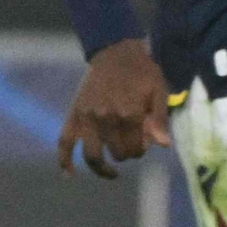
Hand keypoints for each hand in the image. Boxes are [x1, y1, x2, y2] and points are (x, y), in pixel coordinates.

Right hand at [57, 37, 169, 178]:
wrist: (115, 52)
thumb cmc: (142, 72)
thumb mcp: (159, 91)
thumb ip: (160, 119)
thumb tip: (162, 145)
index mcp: (129, 113)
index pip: (136, 149)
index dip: (142, 148)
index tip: (145, 140)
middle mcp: (106, 119)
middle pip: (117, 154)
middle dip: (127, 153)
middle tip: (132, 143)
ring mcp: (87, 119)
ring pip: (92, 156)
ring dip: (102, 168)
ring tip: (111, 172)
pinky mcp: (74, 116)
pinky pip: (64, 142)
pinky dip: (64, 161)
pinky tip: (69, 175)